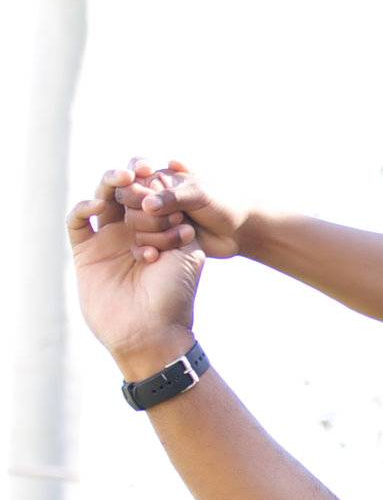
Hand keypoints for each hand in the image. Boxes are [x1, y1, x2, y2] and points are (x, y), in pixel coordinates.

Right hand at [68, 167, 204, 377]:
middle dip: (135, 178)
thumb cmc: (175, 294)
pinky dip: (83, 208)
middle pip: (127, 193)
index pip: (155, 195)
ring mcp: (108, 240)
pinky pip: (77, 222)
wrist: (151, 331)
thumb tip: (168, 190)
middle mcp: (133, 232)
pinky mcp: (86, 252)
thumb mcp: (188, 252)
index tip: (164, 172)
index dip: (157, 181)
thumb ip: (178, 219)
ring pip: (102, 200)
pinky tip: (97, 205)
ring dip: (110, 184)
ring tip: (124, 179)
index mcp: (160, 230)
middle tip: (141, 168)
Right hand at [113, 157, 248, 259]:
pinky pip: (139, 247)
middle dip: (149, 217)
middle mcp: (147, 202)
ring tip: (187, 232)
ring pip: (133, 228)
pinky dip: (145, 250)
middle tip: (179, 218)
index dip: (132, 190)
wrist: (237, 231)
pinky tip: (155, 255)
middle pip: (127, 208)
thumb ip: (172, 198)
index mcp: (156, 181)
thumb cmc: (221, 205)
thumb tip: (146, 205)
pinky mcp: (155, 243)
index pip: (128, 182)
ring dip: (153, 234)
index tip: (147, 201)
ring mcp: (150, 223)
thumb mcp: (199, 195)